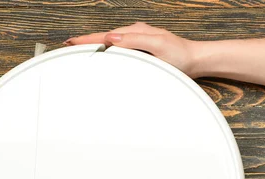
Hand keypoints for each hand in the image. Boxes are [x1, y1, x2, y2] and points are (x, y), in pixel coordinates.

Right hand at [64, 22, 199, 77]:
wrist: (196, 61)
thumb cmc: (180, 55)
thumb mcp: (157, 46)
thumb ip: (135, 41)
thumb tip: (112, 39)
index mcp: (136, 32)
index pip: (106, 35)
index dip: (87, 39)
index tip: (71, 42)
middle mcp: (135, 35)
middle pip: (105, 37)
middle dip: (86, 41)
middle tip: (68, 46)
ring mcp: (139, 42)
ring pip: (111, 43)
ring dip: (95, 45)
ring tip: (80, 49)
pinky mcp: (142, 51)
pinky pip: (120, 50)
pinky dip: (108, 51)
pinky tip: (104, 55)